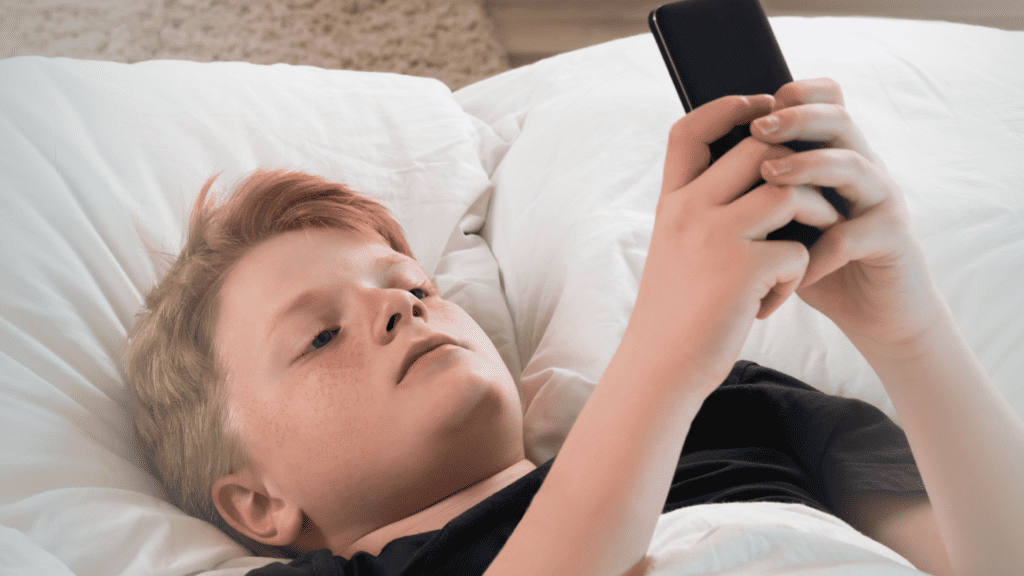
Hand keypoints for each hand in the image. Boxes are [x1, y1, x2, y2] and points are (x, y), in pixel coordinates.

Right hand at [628, 94, 839, 383]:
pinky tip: (773, 299)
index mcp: (671, 203)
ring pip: (788, 191)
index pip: (689, 130)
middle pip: (757, 148)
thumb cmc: (675, 309)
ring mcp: (716, 237)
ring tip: (805, 246)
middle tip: (810, 192)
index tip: (760, 106)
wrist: (661, 365)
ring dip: (811, 216)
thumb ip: (702, 210)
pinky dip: (797, 274)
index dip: (727, 108)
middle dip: (796, 164)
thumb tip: (756, 174)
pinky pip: (798, 249)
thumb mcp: (675, 248)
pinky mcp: (744, 270)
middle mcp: (689, 210)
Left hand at [750, 78, 941, 351]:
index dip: (793, 93)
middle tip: (756, 129)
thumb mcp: (781, 221)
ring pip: (852, 166)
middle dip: (795, 118)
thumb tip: (700, 165)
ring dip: (808, 168)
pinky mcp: (892, 238)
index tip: (750, 107)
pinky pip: (853, 235)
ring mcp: (880, 200)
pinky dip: (817, 252)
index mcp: (833, 155)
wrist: (871, 311)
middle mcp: (861, 168)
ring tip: (769, 177)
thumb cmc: (817, 261)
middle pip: (838, 119)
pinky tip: (790, 268)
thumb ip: (758, 192)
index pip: (824, 100)